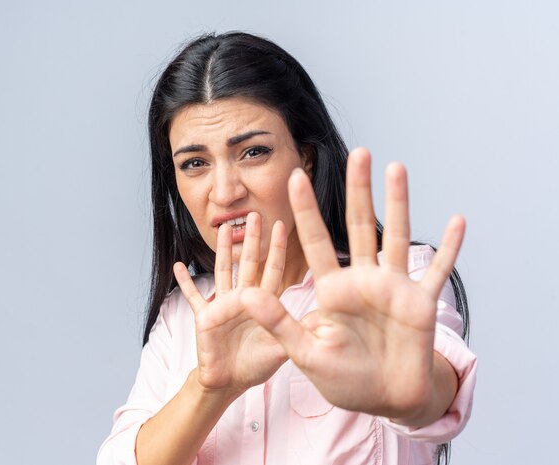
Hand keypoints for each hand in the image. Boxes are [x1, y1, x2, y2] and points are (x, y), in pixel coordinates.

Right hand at [173, 212, 288, 397]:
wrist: (230, 382)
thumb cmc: (256, 364)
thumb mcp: (284, 348)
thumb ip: (300, 331)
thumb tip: (328, 318)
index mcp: (263, 303)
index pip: (272, 270)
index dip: (276, 249)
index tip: (281, 225)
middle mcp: (243, 298)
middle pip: (248, 263)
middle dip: (251, 239)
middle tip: (254, 215)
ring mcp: (222, 305)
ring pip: (222, 271)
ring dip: (221, 251)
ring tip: (222, 229)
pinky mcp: (204, 317)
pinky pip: (193, 296)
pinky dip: (185, 282)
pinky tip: (178, 265)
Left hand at [241, 148, 464, 420]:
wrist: (385, 399)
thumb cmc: (345, 378)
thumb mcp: (306, 353)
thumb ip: (279, 323)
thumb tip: (245, 295)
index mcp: (333, 289)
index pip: (316, 241)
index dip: (305, 210)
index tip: (294, 177)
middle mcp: (363, 280)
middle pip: (360, 226)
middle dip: (358, 190)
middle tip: (357, 154)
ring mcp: (394, 288)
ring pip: (398, 236)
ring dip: (399, 203)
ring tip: (396, 168)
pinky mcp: (421, 303)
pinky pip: (438, 271)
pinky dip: (450, 248)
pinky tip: (458, 220)